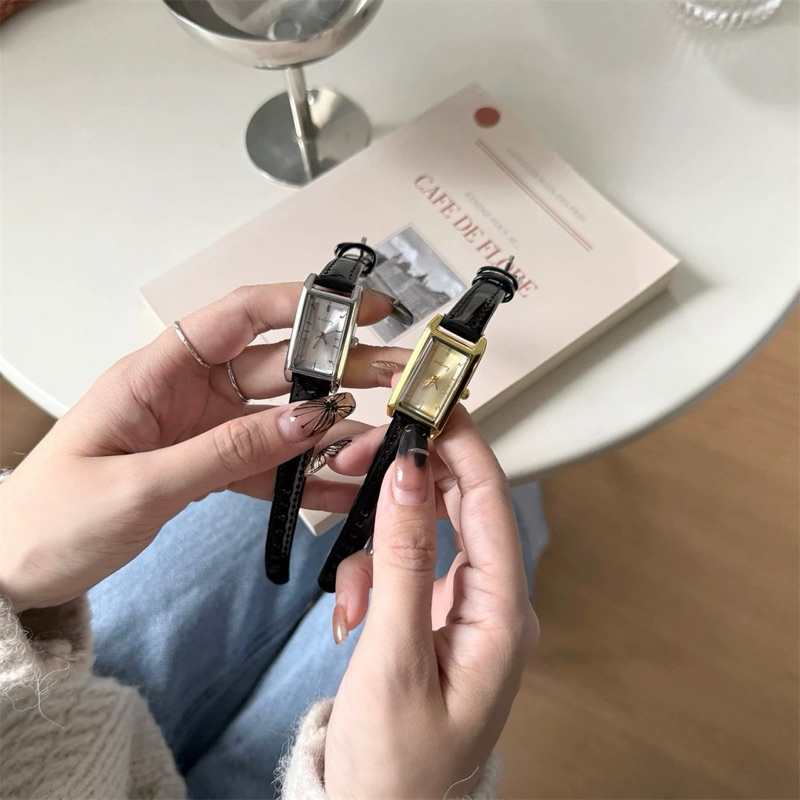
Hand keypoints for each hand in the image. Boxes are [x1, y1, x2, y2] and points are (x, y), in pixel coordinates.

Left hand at [0, 283, 406, 610]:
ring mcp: (202, 431)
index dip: (304, 304)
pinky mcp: (208, 468)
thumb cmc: (50, 518)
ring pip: (281, 418)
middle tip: (395, 371)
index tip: (359, 307)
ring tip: (382, 434)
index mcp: (157, 373)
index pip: (241, 317)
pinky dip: (303, 476)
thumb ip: (227, 451)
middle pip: (277, 367)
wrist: (13, 572)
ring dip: (331, 426)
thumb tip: (307, 420)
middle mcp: (187, 392)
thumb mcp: (140, 483)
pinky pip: (267, 465)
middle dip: (339, 366)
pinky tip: (341, 483)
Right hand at [325, 407, 538, 798]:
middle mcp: (492, 604)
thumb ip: (403, 558)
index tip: (433, 404)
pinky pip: (407, 567)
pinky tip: (356, 610)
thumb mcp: (395, 655)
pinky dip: (375, 573)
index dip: (464, 446)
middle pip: (460, 508)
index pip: (489, 502)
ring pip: (425, 536)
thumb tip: (410, 476)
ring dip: (383, 541)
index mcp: (502, 613)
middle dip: (413, 480)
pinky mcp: (434, 617)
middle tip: (367, 456)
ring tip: (355, 591)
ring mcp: (463, 610)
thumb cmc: (399, 763)